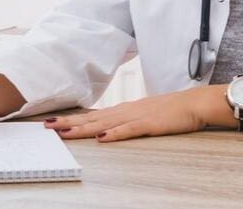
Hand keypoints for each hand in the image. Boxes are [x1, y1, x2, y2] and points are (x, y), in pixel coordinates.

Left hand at [42, 87, 219, 142]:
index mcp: (125, 109)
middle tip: (48, 126)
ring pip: (105, 124)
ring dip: (84, 129)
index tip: (54, 122)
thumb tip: (110, 128)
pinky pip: (129, 130)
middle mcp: (126, 111)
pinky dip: (115, 135)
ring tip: (65, 132)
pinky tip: (102, 139)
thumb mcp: (145, 114)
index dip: (73, 119)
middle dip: (69, 123)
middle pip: (93, 119)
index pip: (94, 116)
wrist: (195, 103)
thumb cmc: (172, 110)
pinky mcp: (150, 124)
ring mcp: (137, 117)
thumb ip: (127, 120)